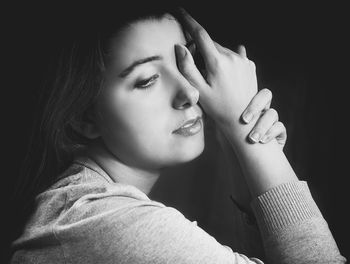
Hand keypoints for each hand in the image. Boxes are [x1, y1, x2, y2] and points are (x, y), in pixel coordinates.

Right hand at [176, 9, 257, 133]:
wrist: (242, 120)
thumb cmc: (218, 107)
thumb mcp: (199, 91)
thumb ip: (187, 68)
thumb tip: (181, 47)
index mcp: (218, 62)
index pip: (200, 34)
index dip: (188, 21)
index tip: (180, 11)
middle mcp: (232, 57)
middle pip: (211, 44)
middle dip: (202, 50)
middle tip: (200, 71)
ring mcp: (243, 61)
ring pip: (222, 50)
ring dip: (214, 57)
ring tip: (215, 79)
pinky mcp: (250, 65)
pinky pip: (234, 55)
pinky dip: (226, 60)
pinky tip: (226, 73)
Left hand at [216, 89, 286, 210]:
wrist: (242, 163)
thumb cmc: (229, 142)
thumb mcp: (221, 127)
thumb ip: (216, 113)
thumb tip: (202, 99)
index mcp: (247, 104)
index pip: (249, 91)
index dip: (245, 97)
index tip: (238, 114)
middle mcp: (260, 109)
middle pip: (266, 95)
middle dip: (255, 106)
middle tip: (244, 120)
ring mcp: (271, 120)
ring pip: (272, 113)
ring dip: (262, 125)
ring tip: (252, 138)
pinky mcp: (280, 133)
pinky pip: (280, 127)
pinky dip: (272, 133)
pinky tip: (262, 141)